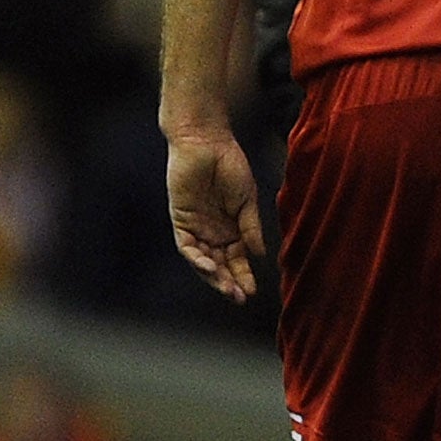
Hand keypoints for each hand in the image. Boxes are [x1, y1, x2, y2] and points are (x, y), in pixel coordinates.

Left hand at [165, 130, 263, 302]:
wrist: (206, 143)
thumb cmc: (230, 166)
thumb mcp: (247, 200)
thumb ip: (251, 228)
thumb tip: (259, 255)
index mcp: (231, 227)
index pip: (237, 258)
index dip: (244, 275)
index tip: (254, 292)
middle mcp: (212, 231)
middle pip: (220, 264)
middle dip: (230, 282)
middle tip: (241, 298)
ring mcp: (196, 227)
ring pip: (203, 260)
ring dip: (214, 276)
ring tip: (228, 290)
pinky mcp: (181, 220)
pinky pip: (187, 246)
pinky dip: (197, 259)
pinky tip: (210, 268)